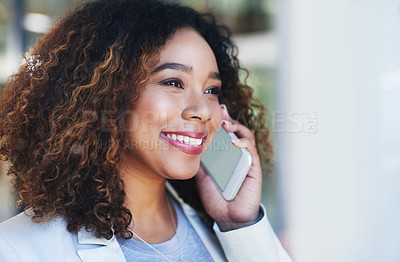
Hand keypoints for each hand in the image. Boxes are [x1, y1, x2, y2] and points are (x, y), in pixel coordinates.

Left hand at [195, 104, 261, 230]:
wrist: (227, 216)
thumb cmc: (216, 197)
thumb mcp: (202, 176)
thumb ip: (199, 162)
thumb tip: (186, 148)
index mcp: (226, 154)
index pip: (225, 133)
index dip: (220, 120)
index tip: (212, 110)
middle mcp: (237, 154)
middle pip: (236, 130)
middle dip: (228, 119)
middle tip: (220, 111)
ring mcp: (246, 160)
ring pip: (246, 137)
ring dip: (237, 128)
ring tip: (226, 124)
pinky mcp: (254, 168)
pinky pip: (251, 152)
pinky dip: (244, 144)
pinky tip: (235, 142)